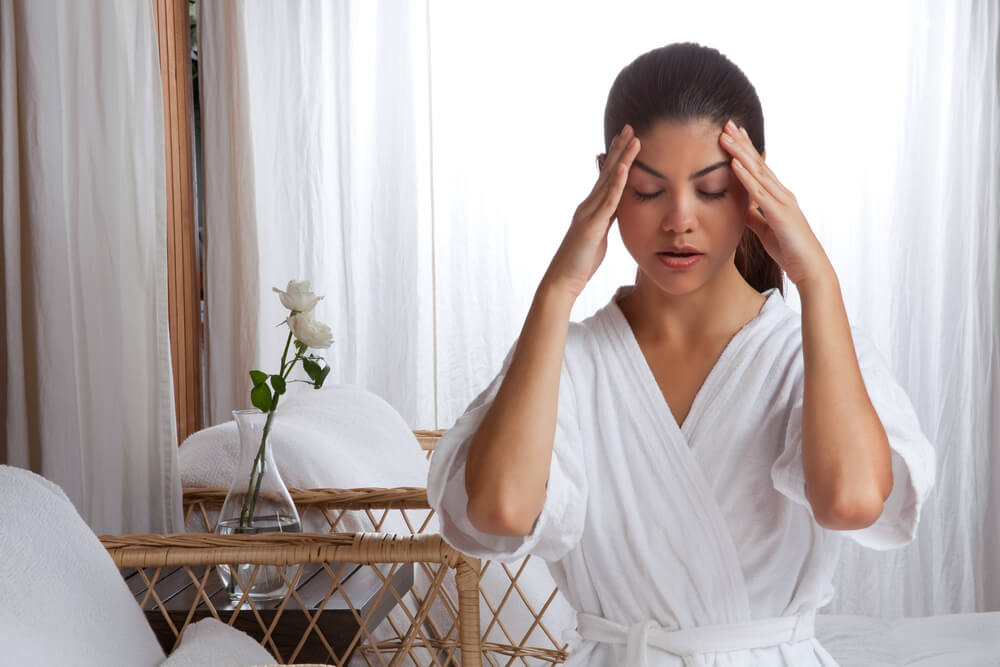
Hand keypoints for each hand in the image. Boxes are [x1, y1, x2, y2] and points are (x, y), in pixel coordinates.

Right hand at [542, 124, 640, 298]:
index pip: (607, 179)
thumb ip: (605, 221)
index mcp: (591, 209)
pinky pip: (607, 201)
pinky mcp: (592, 225)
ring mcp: (589, 213)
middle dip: (619, 149)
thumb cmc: (579, 263)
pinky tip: (623, 168)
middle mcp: (588, 206)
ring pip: (608, 181)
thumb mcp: (598, 237)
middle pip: (607, 172)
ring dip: (621, 158)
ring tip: (633, 139)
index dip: (617, 158)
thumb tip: (614, 211)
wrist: (562, 280)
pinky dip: (616, 183)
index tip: (627, 140)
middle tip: (630, 127)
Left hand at [719, 120, 832, 286]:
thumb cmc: (789, 249)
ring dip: (741, 153)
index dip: (745, 150)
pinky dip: (746, 177)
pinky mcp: (780, 214)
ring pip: (758, 172)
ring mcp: (782, 201)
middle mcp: (781, 193)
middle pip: (758, 163)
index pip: (758, 168)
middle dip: (742, 143)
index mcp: (777, 196)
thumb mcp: (764, 229)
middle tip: (727, 123)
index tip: (732, 134)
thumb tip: (740, 207)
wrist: (809, 268)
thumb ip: (753, 215)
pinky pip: (759, 193)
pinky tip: (734, 164)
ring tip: (726, 136)